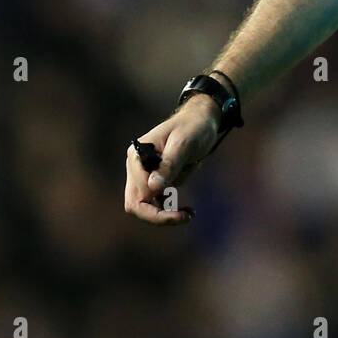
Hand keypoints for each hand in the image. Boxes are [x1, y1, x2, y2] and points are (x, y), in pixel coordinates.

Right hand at [123, 95, 219, 226]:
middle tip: (185, 217)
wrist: (202, 120)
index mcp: (137, 156)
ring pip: (147, 205)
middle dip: (159, 215)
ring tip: (189, 211)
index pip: (139, 194)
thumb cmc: (193, 127)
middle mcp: (136, 167)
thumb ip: (169, 165)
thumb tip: (153, 187)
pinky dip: (170, 207)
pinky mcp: (155, 179)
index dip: (158, 209)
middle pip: (136, 204)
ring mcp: (144, 174)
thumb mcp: (184, 144)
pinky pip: (157, 201)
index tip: (182, 212)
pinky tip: (187, 209)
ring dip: (168, 210)